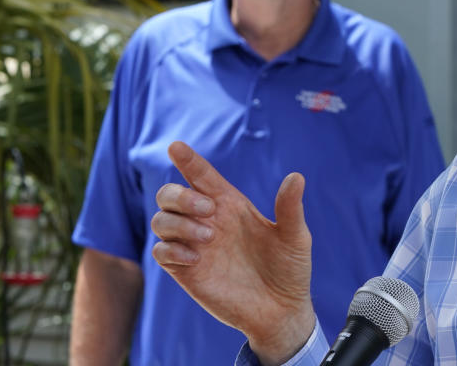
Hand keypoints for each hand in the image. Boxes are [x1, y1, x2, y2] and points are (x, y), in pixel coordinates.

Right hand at [151, 141, 314, 364]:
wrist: (281, 309)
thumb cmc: (290, 269)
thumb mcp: (295, 237)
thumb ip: (290, 208)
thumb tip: (296, 176)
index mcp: (230, 205)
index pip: (202, 175)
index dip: (188, 160)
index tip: (176, 146)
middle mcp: (208, 221)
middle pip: (170, 194)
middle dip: (180, 195)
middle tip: (209, 209)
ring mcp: (194, 245)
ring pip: (161, 219)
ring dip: (179, 223)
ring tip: (209, 238)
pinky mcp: (186, 270)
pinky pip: (160, 252)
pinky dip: (172, 249)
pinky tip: (197, 258)